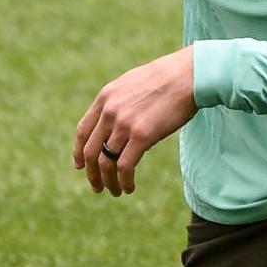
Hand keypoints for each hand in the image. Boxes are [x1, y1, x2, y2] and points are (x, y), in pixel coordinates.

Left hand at [73, 46, 196, 195]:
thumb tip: (116, 122)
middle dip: (92, 173)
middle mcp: (110, 111)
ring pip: (105, 162)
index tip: (80, 165)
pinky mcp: (141, 136)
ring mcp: (124, 124)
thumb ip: (118, 102)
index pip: (83, 131)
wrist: (186, 75)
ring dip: (108, 182)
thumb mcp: (131, 84)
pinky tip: (129, 187)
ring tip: (115, 191)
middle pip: (90, 150)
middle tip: (97, 187)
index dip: (79, 151)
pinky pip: (124, 166)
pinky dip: (124, 181)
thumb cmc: (165, 79)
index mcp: (105, 97)